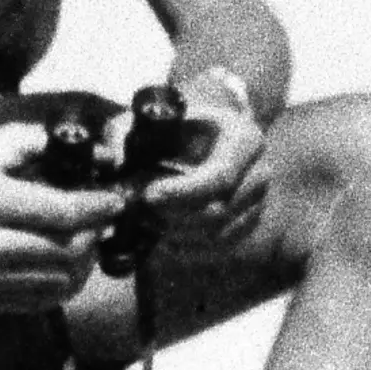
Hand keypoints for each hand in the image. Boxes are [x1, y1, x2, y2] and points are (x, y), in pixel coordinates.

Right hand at [0, 124, 124, 311]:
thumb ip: (45, 144)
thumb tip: (100, 157)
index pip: (60, 213)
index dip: (97, 209)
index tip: (118, 201)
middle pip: (63, 252)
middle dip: (93, 236)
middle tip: (103, 222)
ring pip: (57, 282)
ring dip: (82, 263)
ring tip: (86, 242)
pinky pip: (39, 301)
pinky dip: (62, 284)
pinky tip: (66, 264)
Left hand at [136, 80, 268, 252]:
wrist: (202, 139)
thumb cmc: (176, 127)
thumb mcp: (149, 120)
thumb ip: (125, 133)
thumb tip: (110, 160)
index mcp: (245, 138)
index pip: (221, 176)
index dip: (183, 192)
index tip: (148, 196)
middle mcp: (260, 173)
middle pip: (219, 211)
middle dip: (174, 216)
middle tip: (138, 211)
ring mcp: (257, 203)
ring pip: (217, 235)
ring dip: (177, 233)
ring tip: (145, 220)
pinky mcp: (247, 226)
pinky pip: (218, 249)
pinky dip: (187, 247)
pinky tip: (161, 235)